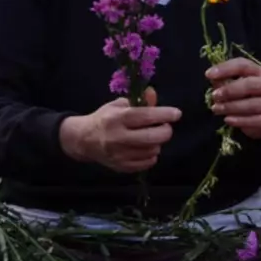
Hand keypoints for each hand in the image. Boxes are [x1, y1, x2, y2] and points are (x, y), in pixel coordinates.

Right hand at [59, 89, 181, 172]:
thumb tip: (153, 94)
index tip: (176, 114)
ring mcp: (119, 155)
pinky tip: (144, 148)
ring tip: (150, 137)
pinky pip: (147, 163)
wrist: (84, 140)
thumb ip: (138, 101)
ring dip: (157, 143)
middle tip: (164, 127)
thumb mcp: (119, 105)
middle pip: (152, 137)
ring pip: (153, 150)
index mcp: (117, 118)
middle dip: (165, 131)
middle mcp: (118, 137)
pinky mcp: (122, 167)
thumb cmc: (104, 119)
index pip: (145, 116)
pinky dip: (151, 155)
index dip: (164, 115)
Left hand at [207, 57, 260, 139]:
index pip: (243, 65)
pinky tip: (228, 120)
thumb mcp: (233, 86)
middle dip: (230, 90)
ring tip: (216, 109)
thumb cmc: (245, 97)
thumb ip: (223, 81)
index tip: (208, 74)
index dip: (225, 68)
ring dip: (231, 107)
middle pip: (250, 85)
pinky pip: (255, 120)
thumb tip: (212, 77)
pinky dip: (240, 120)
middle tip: (215, 96)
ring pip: (252, 104)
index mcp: (259, 72)